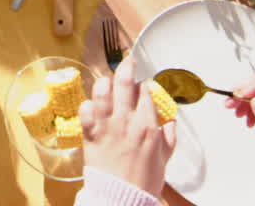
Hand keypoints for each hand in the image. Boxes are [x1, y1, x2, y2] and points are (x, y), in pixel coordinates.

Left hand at [80, 59, 176, 196]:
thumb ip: (169, 138)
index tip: (144, 85)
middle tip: (128, 61)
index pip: (146, 93)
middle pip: (125, 83)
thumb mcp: (164, 159)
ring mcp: (107, 125)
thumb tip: (170, 123)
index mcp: (148, 125)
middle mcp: (127, 120)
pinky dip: (86, 105)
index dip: (145, 86)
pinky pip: (85, 110)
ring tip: (107, 81)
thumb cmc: (143, 181)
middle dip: (127, 67)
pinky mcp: (90, 133)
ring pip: (102, 92)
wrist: (122, 197)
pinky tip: (90, 105)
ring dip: (104, 82)